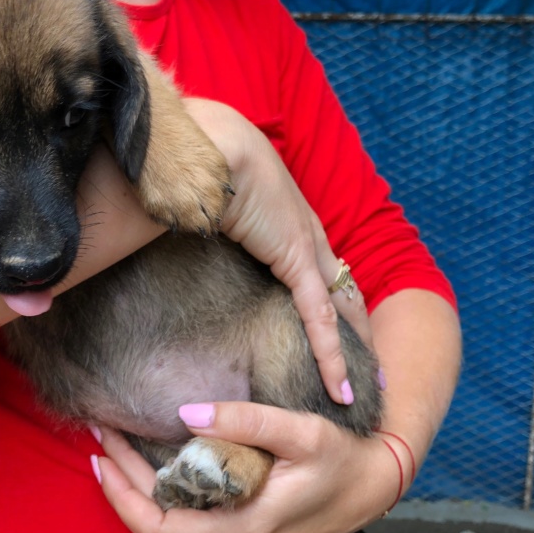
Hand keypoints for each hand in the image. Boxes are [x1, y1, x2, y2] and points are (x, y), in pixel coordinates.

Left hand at [93, 402, 400, 532]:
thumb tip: (185, 414)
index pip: (162, 530)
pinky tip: (163, 465)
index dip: (122, 497)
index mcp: (247, 530)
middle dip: (124, 486)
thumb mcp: (301, 430)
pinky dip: (173, 500)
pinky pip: (198, 532)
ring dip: (146, 491)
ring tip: (124, 445)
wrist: (375, 487)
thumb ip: (246, 421)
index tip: (101, 456)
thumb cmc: (341, 456)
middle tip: (105, 438)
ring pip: (178, 532)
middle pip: (161, 531)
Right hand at [183, 98, 372, 402]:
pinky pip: (319, 319)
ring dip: (353, 352)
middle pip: (342, 291)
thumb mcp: (205, 200)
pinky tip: (339, 390)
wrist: (210, 142)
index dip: (332, 300)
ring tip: (362, 389)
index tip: (340, 326)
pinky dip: (330, 357)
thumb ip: (198, 223)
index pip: (320, 269)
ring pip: (340, 310)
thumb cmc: (200, 162)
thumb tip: (163, 236)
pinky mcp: (297, 260)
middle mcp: (305, 234)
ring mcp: (306, 246)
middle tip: (371, 367)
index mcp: (288, 219)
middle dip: (358, 331)